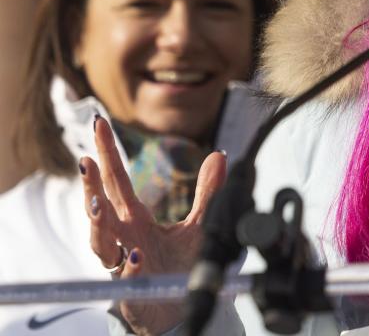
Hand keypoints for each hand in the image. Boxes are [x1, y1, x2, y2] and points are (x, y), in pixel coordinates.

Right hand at [79, 116, 226, 334]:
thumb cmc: (181, 266)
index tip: (99, 123)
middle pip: (101, 207)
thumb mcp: (199, 224)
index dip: (109, 153)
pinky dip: (129, 266)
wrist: (181, 307)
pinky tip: (136, 254)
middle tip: (85, 161)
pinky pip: (127, 277)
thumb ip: (207, 191)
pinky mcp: (133, 289)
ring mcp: (124, 263)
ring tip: (98, 204)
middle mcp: (124, 237)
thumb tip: (219, 155)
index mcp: (135, 218)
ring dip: (97, 223)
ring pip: (100, 242)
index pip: (118, 180)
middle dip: (90, 185)